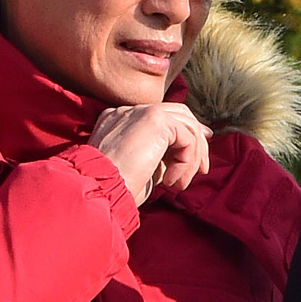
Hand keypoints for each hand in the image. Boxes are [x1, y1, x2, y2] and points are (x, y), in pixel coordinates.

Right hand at [89, 101, 210, 205]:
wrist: (98, 190)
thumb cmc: (113, 190)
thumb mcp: (139, 169)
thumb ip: (160, 156)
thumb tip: (186, 153)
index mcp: (120, 120)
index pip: (161, 117)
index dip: (185, 133)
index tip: (197, 154)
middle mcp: (130, 111)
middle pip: (179, 113)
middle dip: (197, 142)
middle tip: (202, 169)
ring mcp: (141, 111)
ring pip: (186, 124)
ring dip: (192, 157)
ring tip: (180, 184)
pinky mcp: (155, 119)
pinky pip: (187, 137)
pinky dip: (186, 162)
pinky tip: (171, 182)